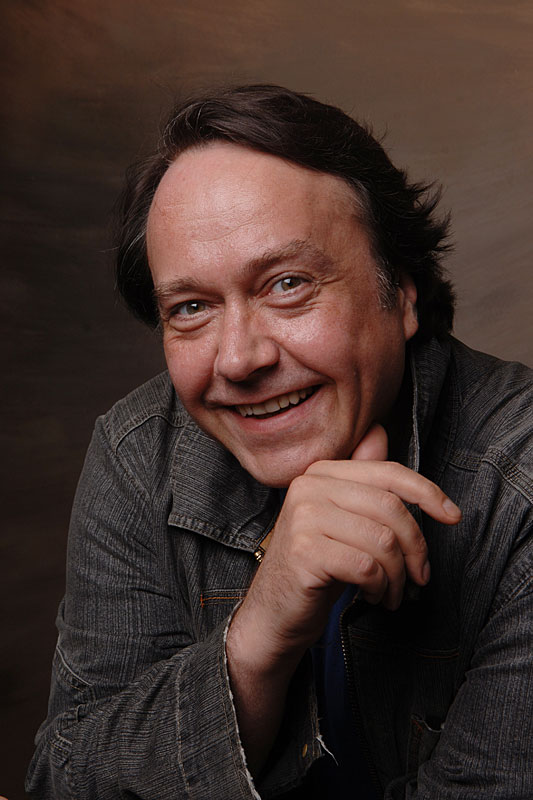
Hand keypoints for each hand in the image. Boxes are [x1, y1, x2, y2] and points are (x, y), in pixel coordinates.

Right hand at [230, 424, 460, 671]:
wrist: (274, 611)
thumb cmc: (316, 565)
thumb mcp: (341, 519)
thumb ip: (361, 480)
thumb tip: (379, 433)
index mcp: (320, 473)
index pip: (387, 472)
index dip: (427, 492)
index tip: (453, 516)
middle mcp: (308, 487)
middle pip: (390, 508)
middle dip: (416, 547)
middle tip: (419, 576)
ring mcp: (303, 518)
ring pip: (382, 540)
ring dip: (397, 575)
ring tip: (390, 591)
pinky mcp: (304, 552)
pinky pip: (366, 566)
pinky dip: (379, 587)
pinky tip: (371, 596)